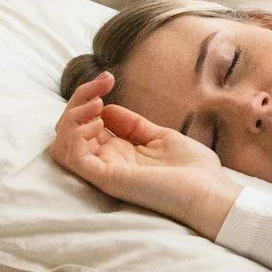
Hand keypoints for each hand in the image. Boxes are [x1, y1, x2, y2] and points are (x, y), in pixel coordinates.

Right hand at [49, 73, 241, 237]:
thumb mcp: (160, 137)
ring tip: (96, 106)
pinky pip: (72, 157)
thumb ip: (133, 125)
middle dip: (78, 100)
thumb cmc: (193, 170)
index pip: (86, 123)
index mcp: (119, 152)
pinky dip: (75, 135)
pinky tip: (96, 123)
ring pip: (62, 145)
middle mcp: (107, 161)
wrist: (210, 192)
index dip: (90, 96)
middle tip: (101, 86)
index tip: (108, 78)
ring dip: (71, 118)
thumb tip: (107, 109)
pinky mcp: (106, 178)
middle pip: (69, 130)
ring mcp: (105, 170)